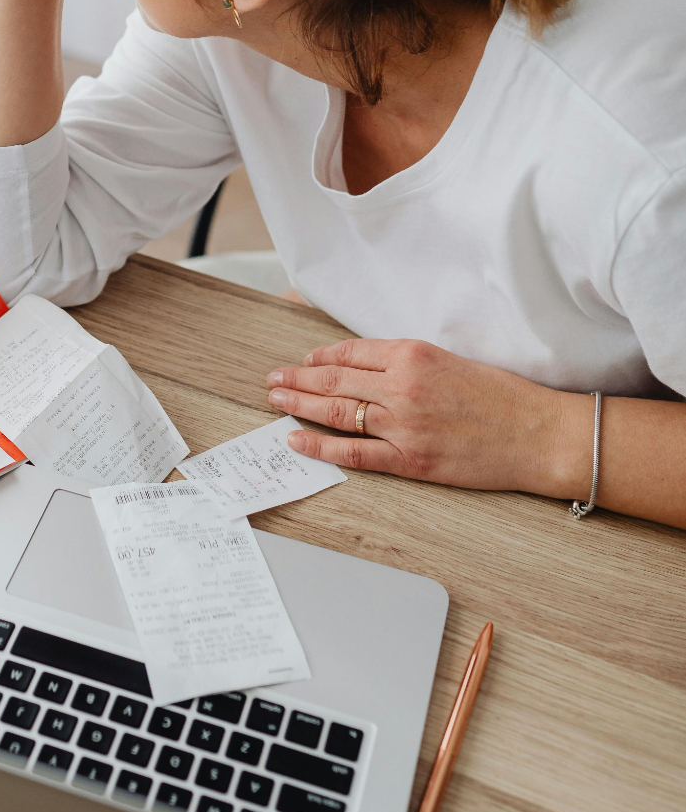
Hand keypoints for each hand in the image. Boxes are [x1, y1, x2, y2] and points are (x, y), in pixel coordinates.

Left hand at [267, 338, 585, 496]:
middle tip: (272, 380)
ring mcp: (403, 423)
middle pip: (334, 380)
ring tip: (275, 402)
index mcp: (413, 354)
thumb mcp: (451, 360)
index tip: (303, 362)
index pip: (350, 352)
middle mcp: (401, 385)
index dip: (319, 358)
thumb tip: (368, 369)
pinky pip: (354, 453)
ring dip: (299, 405)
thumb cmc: (503, 396)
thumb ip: (408, 362)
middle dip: (297, 380)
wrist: (538, 433)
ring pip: (337, 412)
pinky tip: (297, 440)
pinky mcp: (410, 459)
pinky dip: (320, 446)